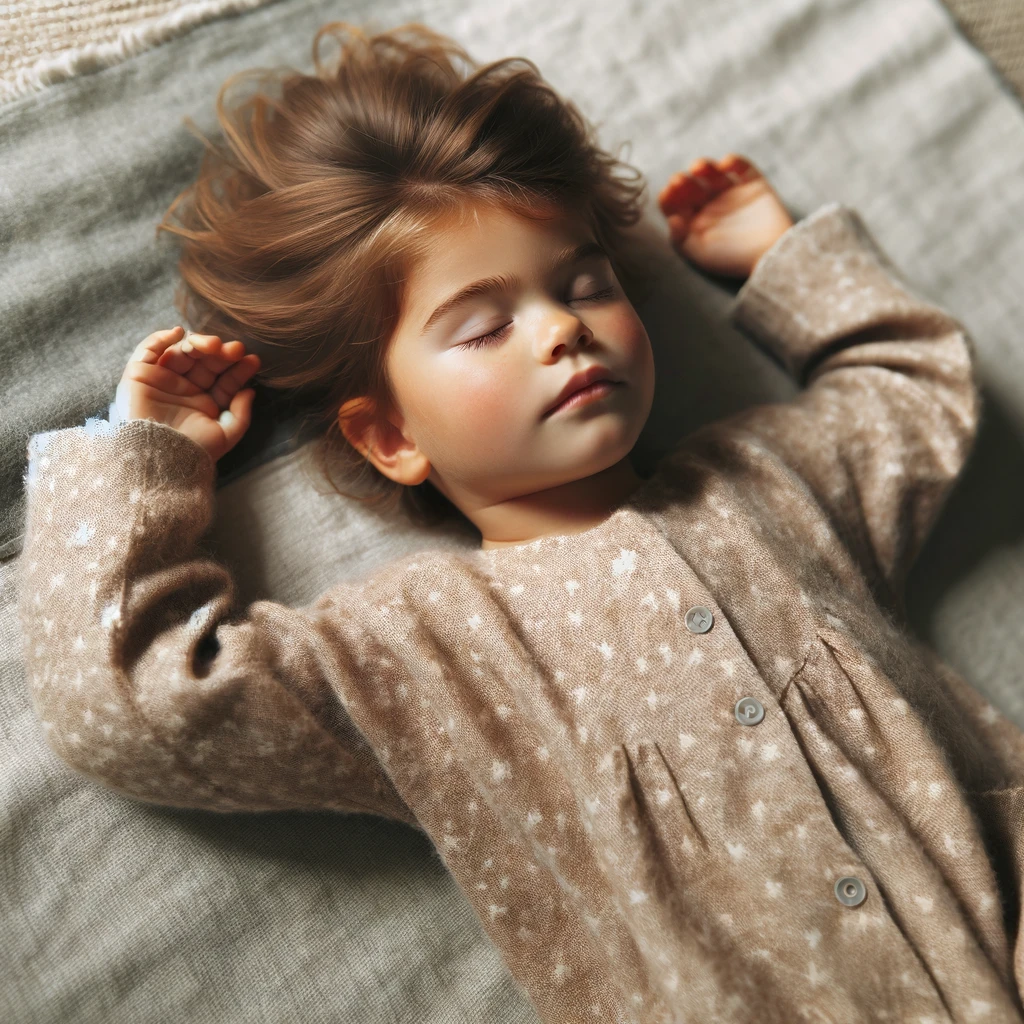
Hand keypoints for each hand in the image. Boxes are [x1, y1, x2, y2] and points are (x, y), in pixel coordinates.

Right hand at [115, 327, 260, 462]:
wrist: (159, 459)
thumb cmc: (193, 452)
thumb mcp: (225, 435)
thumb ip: (241, 414)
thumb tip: (250, 391)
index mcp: (204, 402)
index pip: (224, 380)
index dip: (239, 370)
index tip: (253, 360)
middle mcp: (184, 389)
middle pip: (205, 362)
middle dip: (221, 354)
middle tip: (235, 349)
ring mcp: (162, 380)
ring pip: (181, 353)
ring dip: (198, 344)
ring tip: (214, 345)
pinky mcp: (139, 375)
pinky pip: (148, 350)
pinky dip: (161, 338)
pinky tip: (179, 333)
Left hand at [658, 154, 794, 278]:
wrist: (772, 254)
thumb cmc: (733, 258)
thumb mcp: (701, 253)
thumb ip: (681, 238)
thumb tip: (671, 218)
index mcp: (696, 223)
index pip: (676, 205)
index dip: (669, 197)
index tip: (668, 193)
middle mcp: (711, 207)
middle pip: (691, 187)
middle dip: (683, 182)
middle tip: (679, 181)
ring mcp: (732, 194)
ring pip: (713, 174)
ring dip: (703, 166)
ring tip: (698, 168)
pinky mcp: (753, 185)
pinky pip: (741, 167)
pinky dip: (733, 161)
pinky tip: (725, 165)